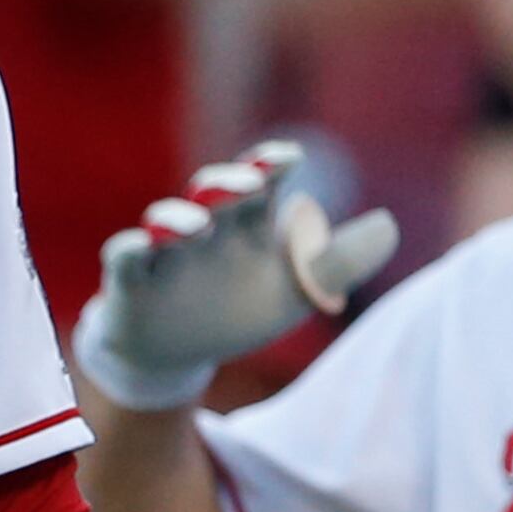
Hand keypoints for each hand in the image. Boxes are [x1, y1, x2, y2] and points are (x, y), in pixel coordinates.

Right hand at [73, 137, 399, 411]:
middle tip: (248, 184)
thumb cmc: (239, 309)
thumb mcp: (299, 291)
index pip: (259, 182)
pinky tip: (144, 247)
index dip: (269, 165)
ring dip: (179, 218)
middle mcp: (207, 229)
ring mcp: (166, 252)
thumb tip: (388, 223)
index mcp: (248, 224)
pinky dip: (132, 248)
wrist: (179, 353)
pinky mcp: (131, 280)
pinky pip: (124, 256)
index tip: (287, 158)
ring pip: (166, 221)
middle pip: (213, 192)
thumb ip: (341, 262)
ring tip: (197, 225)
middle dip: (228, 182)